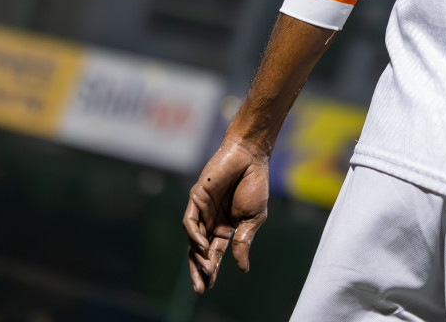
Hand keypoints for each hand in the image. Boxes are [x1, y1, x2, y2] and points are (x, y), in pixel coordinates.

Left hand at [182, 141, 268, 292]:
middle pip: (199, 251)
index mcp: (225, 227)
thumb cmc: (255, 184)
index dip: (211, 270)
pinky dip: (195, 236)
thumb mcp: (254, 218)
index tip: (209, 287)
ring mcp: (202, 210)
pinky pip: (190, 222)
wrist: (250, 156)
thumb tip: (241, 268)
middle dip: (199, 270)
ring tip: (207, 270)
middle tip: (201, 289)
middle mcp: (211, 221)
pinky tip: (205, 247)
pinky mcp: (196, 198)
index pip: (214, 253)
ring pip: (193, 240)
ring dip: (199, 257)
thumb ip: (244, 241)